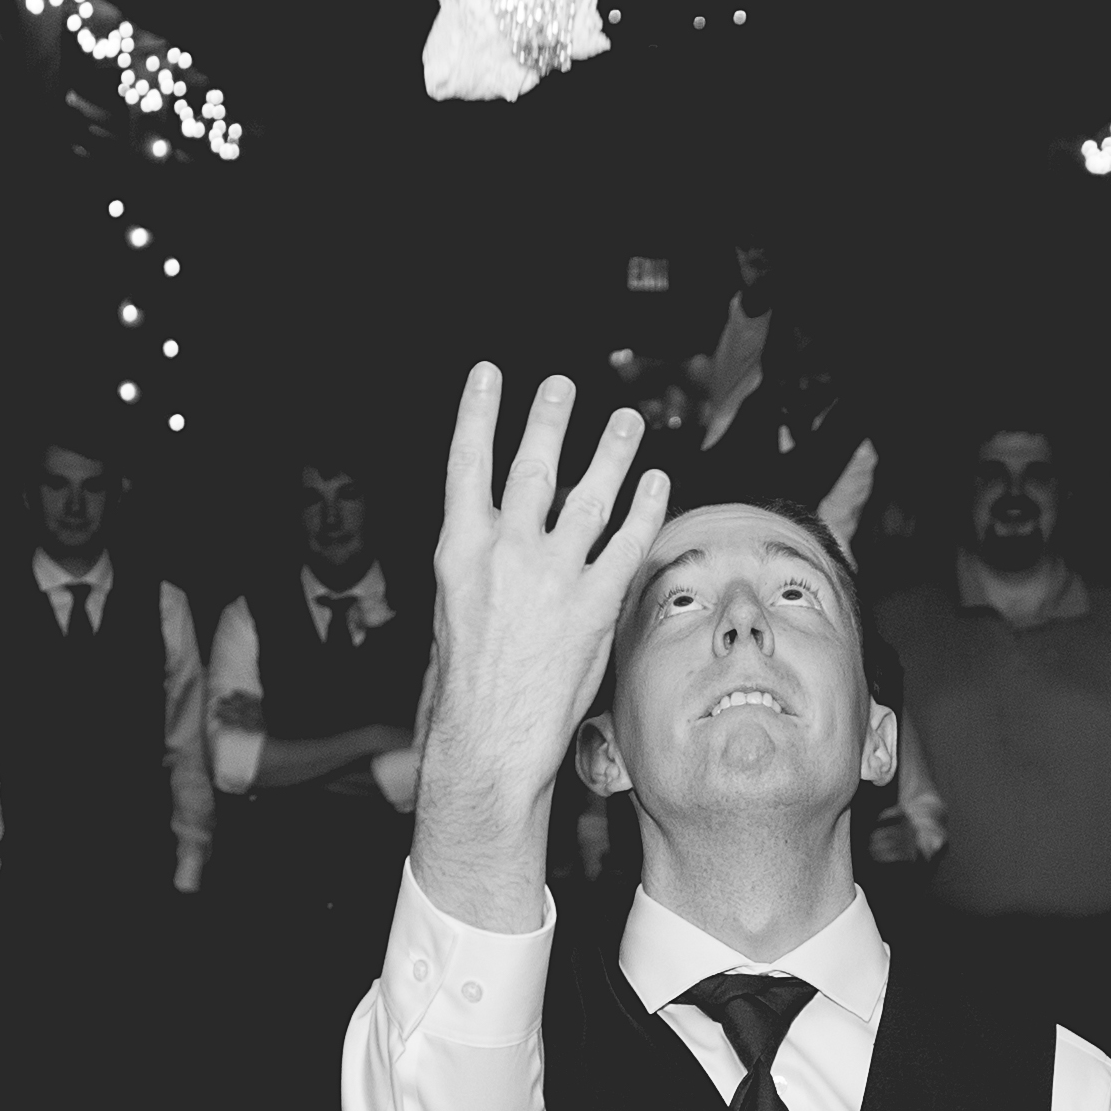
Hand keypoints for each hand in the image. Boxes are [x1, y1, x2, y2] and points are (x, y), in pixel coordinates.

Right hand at [417, 367, 670, 872]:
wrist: (490, 738)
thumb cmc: (467, 685)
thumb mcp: (453, 611)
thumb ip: (479, 566)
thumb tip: (496, 537)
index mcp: (460, 549)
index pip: (466, 462)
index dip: (477, 411)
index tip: (488, 373)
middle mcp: (506, 551)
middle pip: (535, 465)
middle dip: (550, 418)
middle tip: (563, 384)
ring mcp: (553, 575)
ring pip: (591, 494)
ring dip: (613, 451)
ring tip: (627, 421)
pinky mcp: (595, 604)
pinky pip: (629, 541)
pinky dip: (646, 507)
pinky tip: (658, 483)